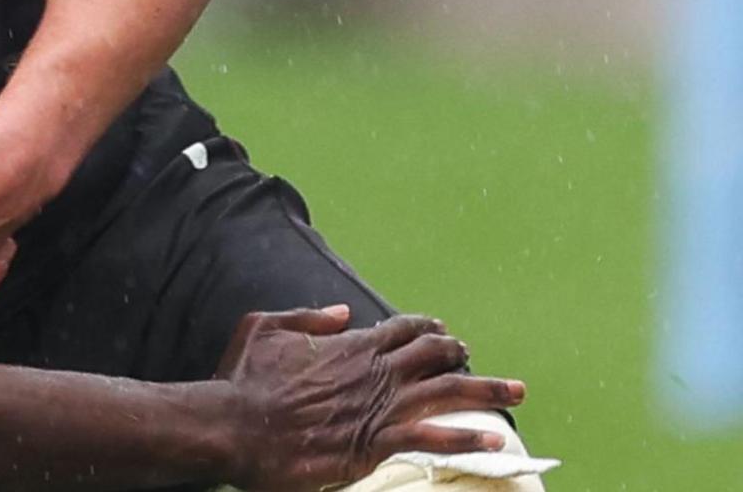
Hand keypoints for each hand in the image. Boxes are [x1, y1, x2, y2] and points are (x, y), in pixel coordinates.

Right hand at [217, 306, 526, 490]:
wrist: (237, 426)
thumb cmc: (245, 380)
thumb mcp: (263, 328)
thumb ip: (307, 317)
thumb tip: (340, 312)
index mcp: (350, 344)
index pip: (401, 329)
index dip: (425, 328)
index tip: (440, 331)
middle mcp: (375, 371)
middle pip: (436, 355)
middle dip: (461, 354)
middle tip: (476, 358)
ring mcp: (381, 407)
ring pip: (448, 392)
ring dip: (487, 390)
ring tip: (518, 392)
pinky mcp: (378, 442)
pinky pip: (435, 437)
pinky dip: (468, 438)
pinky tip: (496, 441)